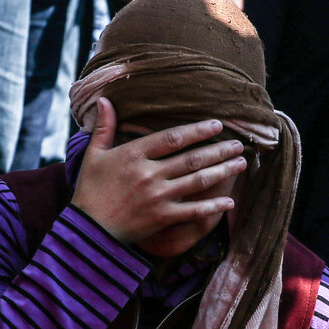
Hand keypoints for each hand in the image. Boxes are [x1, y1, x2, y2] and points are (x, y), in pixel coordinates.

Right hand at [71, 98, 244, 243]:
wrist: (88, 229)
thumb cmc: (89, 191)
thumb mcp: (93, 155)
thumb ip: (104, 127)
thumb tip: (104, 99)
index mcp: (133, 155)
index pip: (172, 138)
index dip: (197, 130)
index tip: (217, 125)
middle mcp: (149, 174)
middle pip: (192, 158)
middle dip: (219, 150)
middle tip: (239, 145)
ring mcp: (158, 197)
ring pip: (197, 181)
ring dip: (222, 171)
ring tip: (241, 164)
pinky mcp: (162, 218)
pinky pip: (193, 211)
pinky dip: (213, 206)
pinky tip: (229, 201)